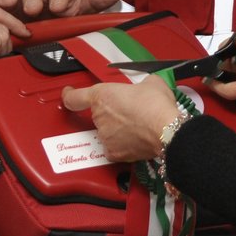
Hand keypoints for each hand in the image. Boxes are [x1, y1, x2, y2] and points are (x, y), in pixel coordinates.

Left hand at [60, 79, 179, 161]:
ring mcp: (105, 136)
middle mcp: (99, 117)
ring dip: (118, 129)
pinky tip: (136, 139)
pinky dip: (123, 145)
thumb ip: (139, 84)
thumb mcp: (151, 82)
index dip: (68, 95)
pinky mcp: (113, 153)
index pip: (74, 97)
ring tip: (138, 125)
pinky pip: (114, 147)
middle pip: (98, 115)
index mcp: (102, 95)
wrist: (168, 130)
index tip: (68, 94)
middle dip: (112, 113)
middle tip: (131, 110)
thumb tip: (144, 88)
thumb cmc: (158, 106)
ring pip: (107, 131)